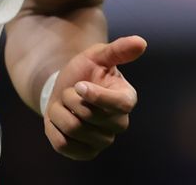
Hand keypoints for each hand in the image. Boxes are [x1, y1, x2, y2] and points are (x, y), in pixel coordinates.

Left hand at [43, 35, 145, 159]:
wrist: (65, 89)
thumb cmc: (86, 70)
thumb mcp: (98, 55)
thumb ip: (119, 49)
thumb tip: (141, 42)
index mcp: (127, 99)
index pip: (120, 105)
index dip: (96, 96)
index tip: (79, 85)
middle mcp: (120, 124)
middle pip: (89, 117)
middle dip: (70, 98)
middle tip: (71, 90)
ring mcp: (103, 141)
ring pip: (73, 129)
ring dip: (59, 111)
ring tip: (64, 103)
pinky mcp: (85, 153)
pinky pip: (63, 145)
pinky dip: (53, 128)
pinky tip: (60, 119)